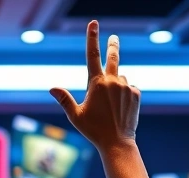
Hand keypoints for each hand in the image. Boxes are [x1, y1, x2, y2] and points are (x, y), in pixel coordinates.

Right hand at [50, 21, 139, 153]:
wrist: (117, 143)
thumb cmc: (93, 130)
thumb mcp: (75, 116)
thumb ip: (64, 99)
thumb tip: (52, 88)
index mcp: (96, 84)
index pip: (92, 55)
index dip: (92, 38)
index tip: (94, 24)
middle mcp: (112, 81)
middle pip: (113, 57)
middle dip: (113, 45)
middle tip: (114, 38)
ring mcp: (126, 87)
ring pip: (119, 79)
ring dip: (115, 85)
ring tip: (110, 106)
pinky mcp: (136, 94)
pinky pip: (128, 88)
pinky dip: (124, 94)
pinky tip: (120, 109)